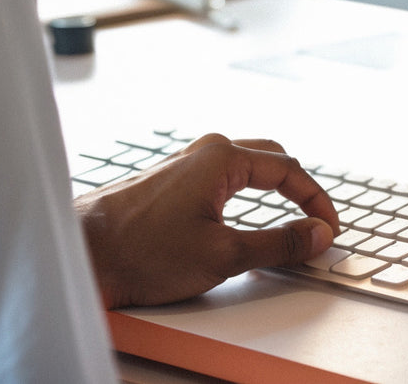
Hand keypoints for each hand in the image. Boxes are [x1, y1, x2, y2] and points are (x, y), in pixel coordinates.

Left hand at [74, 134, 339, 308]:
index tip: (328, 229)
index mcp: (222, 158)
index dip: (316, 201)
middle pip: (271, 159)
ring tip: (287, 218)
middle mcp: (204, 152)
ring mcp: (184, 165)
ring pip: (245, 166)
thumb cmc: (139, 251)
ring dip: (272, 189)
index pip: (290, 170)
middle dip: (299, 189)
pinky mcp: (169, 182)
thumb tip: (316, 235)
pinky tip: (243, 216)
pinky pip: (222, 177)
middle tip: (314, 221)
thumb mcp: (223, 255)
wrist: (79, 255)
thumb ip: (278, 244)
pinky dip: (246, 194)